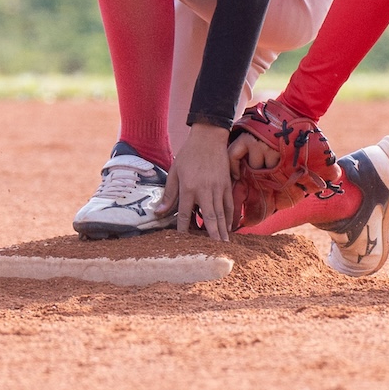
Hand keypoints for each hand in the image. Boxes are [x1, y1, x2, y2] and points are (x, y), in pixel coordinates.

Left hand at [156, 121, 237, 239]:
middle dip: (212, 235)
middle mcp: (205, 191)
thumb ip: (169, 194)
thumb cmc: (189, 155)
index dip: (183, 230)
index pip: (184, 214)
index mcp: (189, 188)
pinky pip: (229, 205)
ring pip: (221, 214)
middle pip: (209, 218)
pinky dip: (229, 217)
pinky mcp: (226, 185)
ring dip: (222, 230)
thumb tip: (158, 212)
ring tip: (224, 245)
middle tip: (216, 251)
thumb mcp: (174, 172)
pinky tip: (229, 228)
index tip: (184, 243)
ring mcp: (218, 188)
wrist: (209, 138)